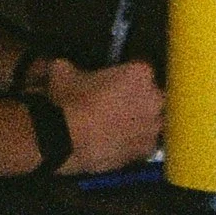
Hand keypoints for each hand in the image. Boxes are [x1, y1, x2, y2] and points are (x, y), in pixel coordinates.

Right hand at [47, 57, 164, 173]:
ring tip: (118, 125)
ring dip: (141, 121)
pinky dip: (136, 143)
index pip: (141, 69)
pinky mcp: (148, 150)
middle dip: (139, 98)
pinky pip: (146, 143)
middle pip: (153, 94)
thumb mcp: (62, 71)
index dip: (126, 75)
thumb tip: (61, 65)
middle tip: (116, 103)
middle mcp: (155, 97)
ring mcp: (154, 126)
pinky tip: (118, 142)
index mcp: (139, 73)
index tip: (114, 81)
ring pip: (154, 120)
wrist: (64, 140)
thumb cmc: (68, 102)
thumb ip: (71, 65)